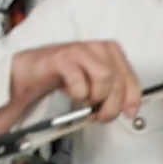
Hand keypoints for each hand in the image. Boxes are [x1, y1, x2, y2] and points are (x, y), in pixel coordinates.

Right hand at [9, 40, 140, 123]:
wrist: (30, 72)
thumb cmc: (63, 78)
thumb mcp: (95, 87)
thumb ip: (114, 95)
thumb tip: (131, 110)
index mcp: (108, 53)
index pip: (130, 77)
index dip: (132, 98)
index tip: (128, 113)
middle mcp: (96, 48)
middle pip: (118, 81)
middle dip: (110, 106)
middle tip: (98, 115)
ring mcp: (79, 51)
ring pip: (104, 77)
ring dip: (95, 97)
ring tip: (84, 101)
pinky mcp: (61, 58)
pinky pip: (79, 77)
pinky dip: (78, 92)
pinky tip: (72, 94)